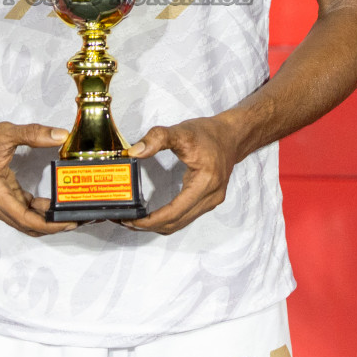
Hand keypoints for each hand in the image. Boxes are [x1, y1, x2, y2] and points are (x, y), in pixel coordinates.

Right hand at [0, 122, 77, 236]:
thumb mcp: (6, 133)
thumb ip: (34, 134)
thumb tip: (60, 136)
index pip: (25, 218)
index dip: (49, 224)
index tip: (69, 221)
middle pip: (26, 225)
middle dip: (52, 225)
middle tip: (77, 219)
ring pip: (23, 222)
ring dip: (45, 220)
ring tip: (67, 214)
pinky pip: (19, 213)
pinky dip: (35, 213)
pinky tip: (51, 206)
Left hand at [124, 116, 241, 234]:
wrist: (231, 136)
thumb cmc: (208, 134)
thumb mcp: (181, 131)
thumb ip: (157, 139)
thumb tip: (134, 152)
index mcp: (205, 182)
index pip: (175, 211)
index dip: (152, 220)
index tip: (132, 219)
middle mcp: (210, 198)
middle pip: (177, 223)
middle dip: (150, 226)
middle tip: (126, 220)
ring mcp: (211, 202)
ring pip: (181, 223)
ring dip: (158, 225)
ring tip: (136, 220)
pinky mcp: (207, 202)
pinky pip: (185, 218)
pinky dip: (168, 220)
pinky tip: (153, 215)